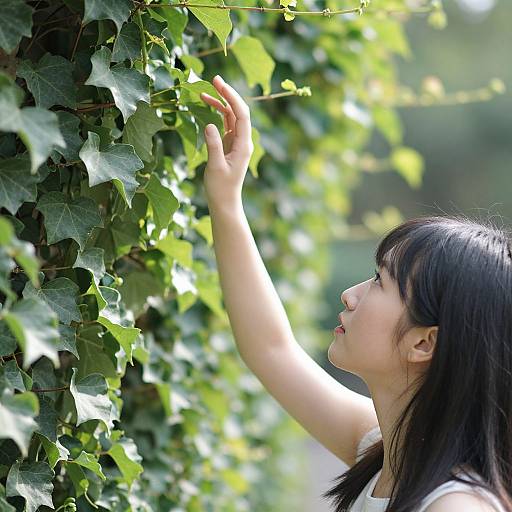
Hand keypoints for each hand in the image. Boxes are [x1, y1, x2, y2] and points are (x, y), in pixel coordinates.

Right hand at [200, 75, 253, 206]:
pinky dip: (217, 114)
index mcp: (243, 145)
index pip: (241, 115)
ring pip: (231, 116)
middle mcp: (242, 141)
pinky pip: (225, 124)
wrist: (224, 202)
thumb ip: (214, 145)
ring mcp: (236, 142)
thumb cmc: (221, 188)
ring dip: (220, 103)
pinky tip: (206, 106)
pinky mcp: (229, 145)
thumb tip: (210, 125)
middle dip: (228, 94)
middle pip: (238, 111)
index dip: (232, 97)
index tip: (219, 84)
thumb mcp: (216, 167)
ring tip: (204, 92)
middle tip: (214, 79)